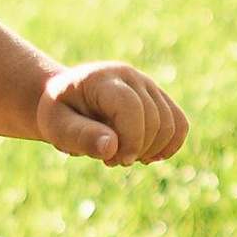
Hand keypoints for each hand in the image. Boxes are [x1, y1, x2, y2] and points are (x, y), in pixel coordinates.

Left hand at [37, 62, 188, 168]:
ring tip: (125, 156)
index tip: (115, 160)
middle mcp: (130, 76)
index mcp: (101, 79)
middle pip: (154, 118)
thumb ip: (81, 136)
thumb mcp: (56, 126)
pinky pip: (180, 123)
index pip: (130, 106)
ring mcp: (148, 85)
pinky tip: (147, 155)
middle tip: (110, 161)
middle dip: (137, 149)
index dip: (130, 138)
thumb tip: (112, 148)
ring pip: (172, 123)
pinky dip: (169, 145)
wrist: (68, 97)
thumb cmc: (59, 113)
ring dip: (152, 150)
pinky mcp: (158, 97)